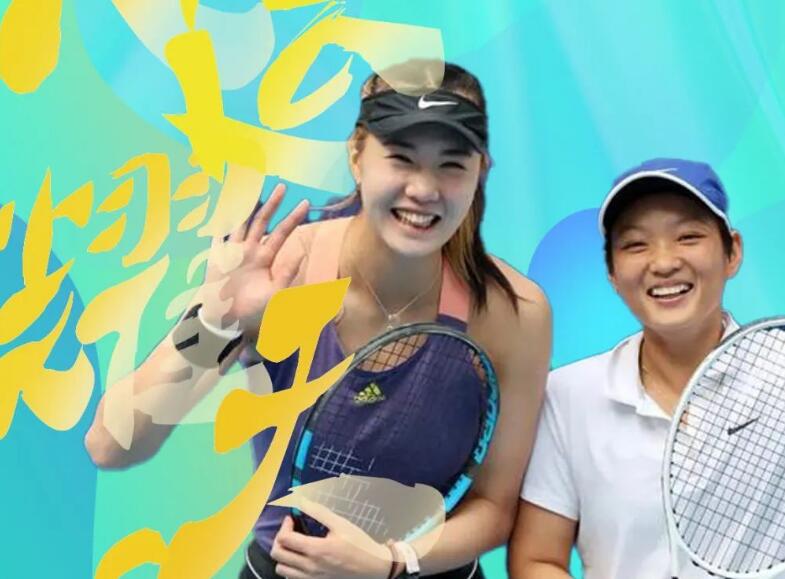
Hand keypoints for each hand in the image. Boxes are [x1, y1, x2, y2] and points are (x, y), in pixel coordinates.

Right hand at [199, 184, 309, 335]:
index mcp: (265, 258)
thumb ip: (287, 273)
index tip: (305, 203)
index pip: (281, 234)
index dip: (293, 219)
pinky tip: (222, 206)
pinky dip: (220, 221)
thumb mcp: (275, 293)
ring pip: (241, 223)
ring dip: (247, 205)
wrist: (226, 322)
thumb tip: (301, 254)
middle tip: (283, 186)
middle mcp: (250, 251)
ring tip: (252, 186)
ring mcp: (232, 252)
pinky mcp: (217, 257)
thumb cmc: (253, 311)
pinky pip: (218, 235)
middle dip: (272, 204)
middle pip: (262, 221)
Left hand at [271, 513, 391, 578]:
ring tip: (293, 544)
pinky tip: (300, 557)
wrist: (374, 567)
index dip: (284, 526)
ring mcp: (311, 578)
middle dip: (279, 538)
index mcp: (316, 550)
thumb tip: (301, 500)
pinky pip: (291, 577)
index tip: (291, 519)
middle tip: (290, 530)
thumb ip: (319, 512)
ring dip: (283, 554)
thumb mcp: (341, 524)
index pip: (285, 539)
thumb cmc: (359, 543)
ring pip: (281, 568)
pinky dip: (290, 566)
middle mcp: (310, 567)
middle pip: (278, 554)